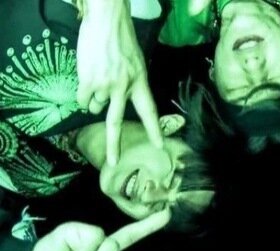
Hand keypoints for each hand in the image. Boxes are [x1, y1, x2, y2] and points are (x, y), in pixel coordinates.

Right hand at [76, 0, 162, 166]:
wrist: (105, 21)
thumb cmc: (120, 40)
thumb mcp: (135, 63)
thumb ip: (130, 83)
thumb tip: (114, 102)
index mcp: (140, 83)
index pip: (149, 111)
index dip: (154, 130)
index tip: (160, 146)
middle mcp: (124, 87)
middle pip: (116, 122)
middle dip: (114, 145)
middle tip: (113, 162)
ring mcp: (105, 86)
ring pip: (96, 106)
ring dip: (95, 98)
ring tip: (98, 77)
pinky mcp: (88, 81)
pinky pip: (83, 99)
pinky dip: (83, 93)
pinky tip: (87, 77)